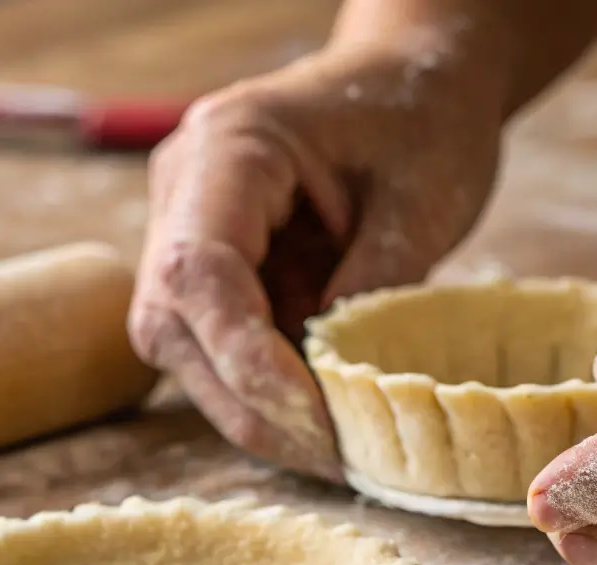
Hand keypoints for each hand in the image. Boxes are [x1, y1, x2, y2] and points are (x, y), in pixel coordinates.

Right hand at [129, 44, 506, 478]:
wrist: (414, 76)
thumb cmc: (423, 117)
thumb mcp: (421, 198)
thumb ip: (372, 286)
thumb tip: (334, 388)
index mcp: (226, 146)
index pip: (199, 270)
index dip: (244, 356)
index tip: (313, 415)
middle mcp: (183, 192)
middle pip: (174, 324)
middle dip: (247, 401)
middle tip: (333, 456)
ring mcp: (185, 232)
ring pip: (186, 351)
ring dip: (253, 410)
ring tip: (335, 453)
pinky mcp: (212, 273)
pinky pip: (218, 349)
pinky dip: (266, 394)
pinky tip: (324, 426)